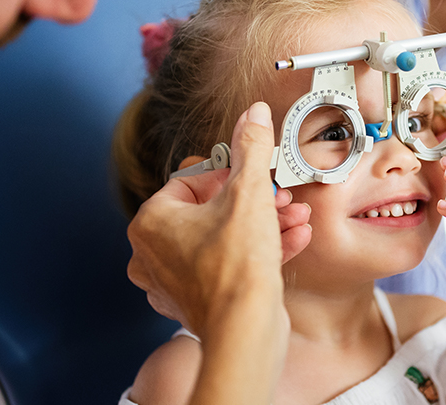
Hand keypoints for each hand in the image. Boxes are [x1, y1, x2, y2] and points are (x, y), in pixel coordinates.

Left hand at [126, 102, 311, 336]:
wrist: (246, 331)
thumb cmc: (236, 268)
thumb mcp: (249, 193)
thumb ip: (250, 148)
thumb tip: (250, 114)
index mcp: (151, 222)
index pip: (192, 180)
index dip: (231, 174)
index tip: (255, 176)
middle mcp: (153, 252)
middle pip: (211, 210)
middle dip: (255, 201)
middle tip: (280, 197)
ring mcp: (173, 281)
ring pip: (223, 238)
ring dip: (264, 225)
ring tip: (294, 218)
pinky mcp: (197, 302)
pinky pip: (228, 265)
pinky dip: (258, 251)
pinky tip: (292, 240)